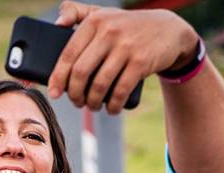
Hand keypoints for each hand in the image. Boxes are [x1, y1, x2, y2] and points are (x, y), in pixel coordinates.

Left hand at [48, 1, 198, 113]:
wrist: (169, 30)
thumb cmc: (126, 26)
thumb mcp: (103, 14)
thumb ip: (77, 13)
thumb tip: (57, 23)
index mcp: (95, 21)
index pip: (69, 54)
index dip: (58, 77)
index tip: (54, 93)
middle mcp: (109, 32)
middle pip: (81, 73)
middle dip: (75, 94)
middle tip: (76, 101)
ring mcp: (126, 47)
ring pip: (99, 85)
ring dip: (92, 102)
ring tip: (92, 106)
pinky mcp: (141, 62)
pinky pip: (120, 91)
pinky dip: (112, 105)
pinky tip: (110, 109)